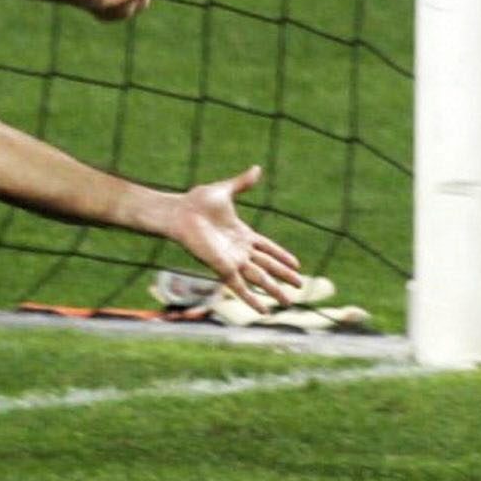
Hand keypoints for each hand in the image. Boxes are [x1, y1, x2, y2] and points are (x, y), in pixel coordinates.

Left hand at [169, 165, 301, 313]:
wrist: (179, 212)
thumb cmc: (197, 202)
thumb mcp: (225, 190)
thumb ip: (242, 183)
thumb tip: (257, 169)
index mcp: (243, 234)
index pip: (268, 248)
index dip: (282, 256)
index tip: (297, 265)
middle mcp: (240, 251)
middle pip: (268, 266)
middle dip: (284, 276)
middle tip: (301, 286)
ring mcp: (232, 261)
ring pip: (259, 279)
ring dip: (274, 291)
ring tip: (289, 302)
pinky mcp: (223, 268)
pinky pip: (240, 287)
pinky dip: (252, 299)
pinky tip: (263, 311)